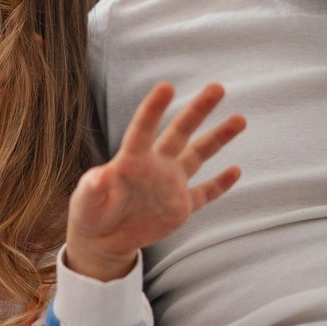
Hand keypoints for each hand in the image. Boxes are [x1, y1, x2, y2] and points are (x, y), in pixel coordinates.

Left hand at [66, 83, 244, 280]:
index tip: (166, 87)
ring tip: (239, 119)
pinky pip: (204, 193)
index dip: (153, 110)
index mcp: (131, 161)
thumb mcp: (86, 203)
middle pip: (180, 133)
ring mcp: (171, 185)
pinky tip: (236, 171)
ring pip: (198, 155)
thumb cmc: (90, 213)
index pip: (143, 130)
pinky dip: (219, 185)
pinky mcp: (180, 207)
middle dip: (198, 111)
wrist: (102, 238)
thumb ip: (92, 189)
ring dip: (218, 138)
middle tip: (217, 87)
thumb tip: (98, 177)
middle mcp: (155, 166)